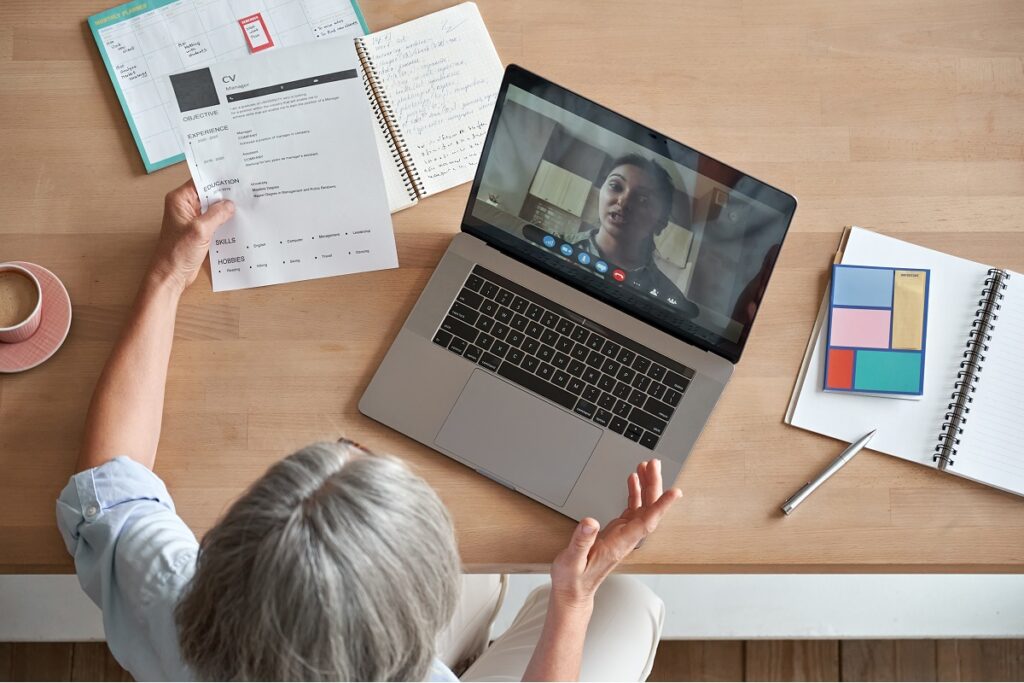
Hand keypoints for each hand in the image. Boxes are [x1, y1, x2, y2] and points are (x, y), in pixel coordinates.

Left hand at [148, 180, 234, 292]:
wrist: (171, 275)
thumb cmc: (176, 253)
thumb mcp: (200, 230)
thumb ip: (216, 214)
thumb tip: (229, 205)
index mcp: (179, 200)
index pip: (201, 181)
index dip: (218, 180)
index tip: (235, 178)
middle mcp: (185, 207)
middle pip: (208, 194)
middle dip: (225, 195)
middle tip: (244, 193)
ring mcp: (192, 219)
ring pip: (213, 208)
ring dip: (225, 210)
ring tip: (243, 207)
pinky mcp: (198, 231)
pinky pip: (214, 221)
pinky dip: (224, 222)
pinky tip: (236, 222)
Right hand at [550, 459, 680, 611]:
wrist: (574, 592)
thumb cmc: (573, 579)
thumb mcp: (572, 560)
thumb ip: (581, 541)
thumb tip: (590, 522)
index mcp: (619, 545)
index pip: (646, 523)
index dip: (661, 506)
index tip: (675, 492)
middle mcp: (626, 539)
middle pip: (648, 510)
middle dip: (654, 485)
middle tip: (653, 464)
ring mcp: (623, 535)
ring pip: (643, 507)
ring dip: (646, 486)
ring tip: (646, 466)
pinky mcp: (617, 532)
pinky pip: (632, 509)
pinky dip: (635, 493)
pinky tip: (633, 480)